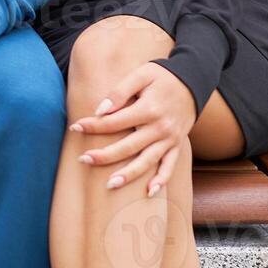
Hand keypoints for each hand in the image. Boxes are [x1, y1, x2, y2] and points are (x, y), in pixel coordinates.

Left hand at [70, 62, 196, 196]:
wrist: (192, 82)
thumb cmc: (161, 76)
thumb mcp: (140, 75)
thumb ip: (119, 92)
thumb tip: (100, 110)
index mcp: (149, 110)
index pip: (115, 122)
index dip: (94, 125)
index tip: (75, 127)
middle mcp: (160, 128)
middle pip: (129, 147)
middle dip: (104, 155)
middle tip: (82, 160)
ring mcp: (170, 139)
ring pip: (147, 162)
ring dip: (129, 175)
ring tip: (109, 185)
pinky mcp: (177, 145)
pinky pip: (170, 166)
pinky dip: (161, 180)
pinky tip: (149, 192)